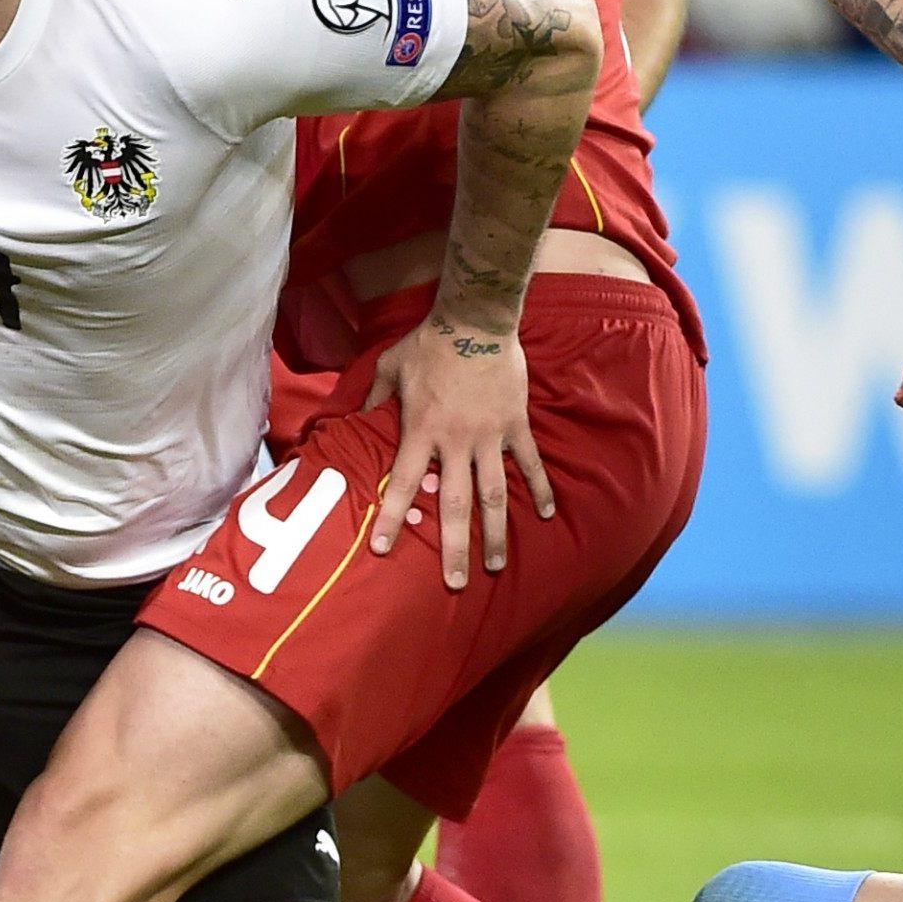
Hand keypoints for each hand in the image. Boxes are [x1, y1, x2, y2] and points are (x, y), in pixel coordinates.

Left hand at [364, 315, 550, 589]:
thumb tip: (356, 417)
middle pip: (455, 503)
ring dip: (495, 532)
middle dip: (454, 546)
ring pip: (494, 494)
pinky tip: (547, 515)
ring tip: (495, 564)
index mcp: (421, 430)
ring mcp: (490, 436)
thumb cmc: (428, 342)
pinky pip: (530, 462)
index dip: (389, 517)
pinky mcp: (516, 424)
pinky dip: (540, 488)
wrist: (475, 318)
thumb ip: (375, 396)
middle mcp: (456, 442)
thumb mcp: (390, 366)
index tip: (380, 550)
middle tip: (456, 583)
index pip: (403, 483)